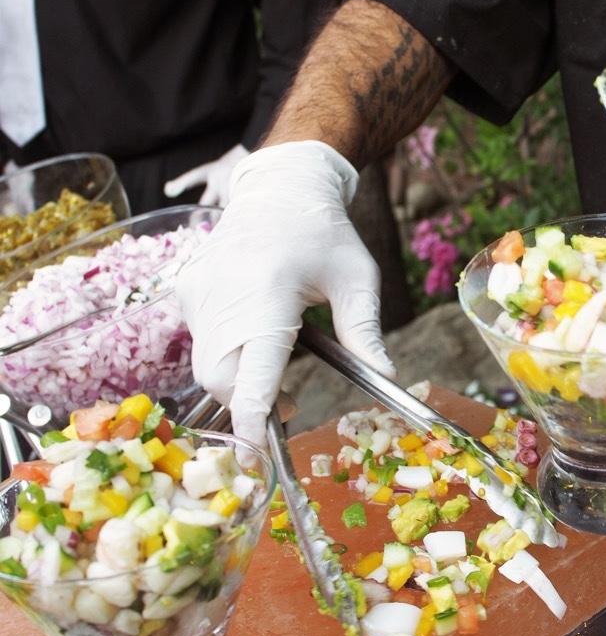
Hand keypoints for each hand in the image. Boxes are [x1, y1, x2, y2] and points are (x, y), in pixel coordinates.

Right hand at [175, 141, 394, 446]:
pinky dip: (224, 355)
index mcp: (268, 293)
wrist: (280, 188)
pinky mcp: (187, 292)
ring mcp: (198, 293)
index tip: (262, 448)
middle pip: (221, 380)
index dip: (253, 416)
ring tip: (274, 370)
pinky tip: (251, 335)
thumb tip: (387, 377)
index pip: (251, 371)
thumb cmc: (325, 233)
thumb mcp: (357, 279)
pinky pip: (198, 342)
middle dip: (249, 404)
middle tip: (287, 403)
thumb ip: (366, 332)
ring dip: (237, 383)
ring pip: (206, 367)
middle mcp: (223, 296)